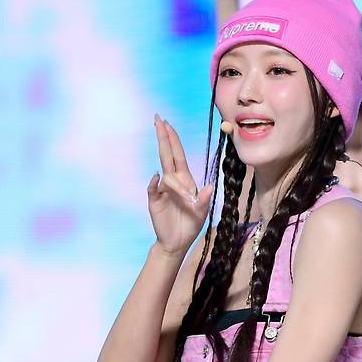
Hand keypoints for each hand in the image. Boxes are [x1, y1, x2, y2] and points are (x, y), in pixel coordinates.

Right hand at [148, 116, 213, 256]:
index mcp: (185, 181)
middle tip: (158, 119)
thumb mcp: (202, 213)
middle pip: (167, 156)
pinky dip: (154, 183)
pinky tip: (156, 178)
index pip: (178, 155)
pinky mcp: (154, 201)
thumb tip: (208, 187)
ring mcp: (162, 191)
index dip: (173, 139)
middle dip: (163, 137)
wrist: (177, 243)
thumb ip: (204, 200)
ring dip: (175, 181)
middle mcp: (173, 182)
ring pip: (166, 176)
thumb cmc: (190, 225)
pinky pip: (153, 190)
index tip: (167, 123)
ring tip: (187, 200)